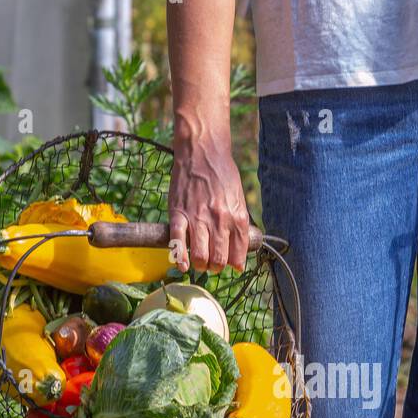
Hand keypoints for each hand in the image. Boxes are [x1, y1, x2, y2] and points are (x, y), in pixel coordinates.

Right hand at [168, 132, 249, 272]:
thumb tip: (239, 251)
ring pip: (201, 257)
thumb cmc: (222, 173)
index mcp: (237, 217)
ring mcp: (198, 218)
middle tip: (212, 263)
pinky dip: (181, 258)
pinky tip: (183, 264)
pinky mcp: (178, 214)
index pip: (238, 256)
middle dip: (216, 267)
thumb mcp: (238, 198)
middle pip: (219, 260)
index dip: (233, 264)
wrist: (202, 150)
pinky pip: (178, 243)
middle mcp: (219, 220)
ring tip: (199, 260)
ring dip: (201, 264)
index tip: (228, 263)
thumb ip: (239, 223)